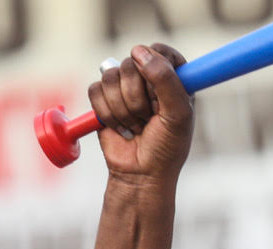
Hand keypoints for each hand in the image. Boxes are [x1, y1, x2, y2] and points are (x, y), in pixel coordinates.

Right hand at [87, 43, 193, 184]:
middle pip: (131, 63)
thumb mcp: (178, 115)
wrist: (141, 174)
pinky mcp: (103, 99)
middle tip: (149, 119)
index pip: (161, 51)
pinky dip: (107, 114)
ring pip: (110, 76)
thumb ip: (166, 80)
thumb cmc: (166, 148)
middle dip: (138, 98)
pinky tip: (120, 128)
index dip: (156, 64)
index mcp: (174, 80)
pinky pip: (95, 91)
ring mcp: (124, 88)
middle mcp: (148, 80)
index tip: (158, 89)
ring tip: (136, 126)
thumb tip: (139, 51)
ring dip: (123, 109)